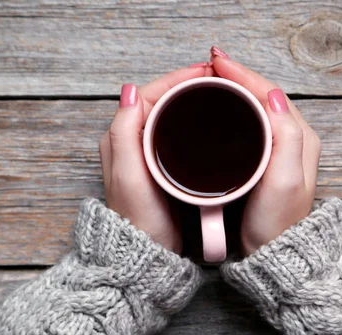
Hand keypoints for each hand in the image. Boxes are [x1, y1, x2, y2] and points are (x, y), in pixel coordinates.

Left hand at [99, 65, 214, 252]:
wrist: (147, 253)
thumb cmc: (138, 219)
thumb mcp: (129, 175)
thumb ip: (125, 132)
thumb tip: (129, 90)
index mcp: (120, 137)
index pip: (150, 93)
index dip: (178, 79)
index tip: (206, 73)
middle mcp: (132, 141)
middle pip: (162, 100)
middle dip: (189, 86)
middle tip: (218, 80)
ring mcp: (148, 153)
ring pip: (171, 116)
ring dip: (193, 102)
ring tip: (220, 96)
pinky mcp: (163, 166)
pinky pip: (178, 133)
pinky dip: (194, 123)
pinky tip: (212, 125)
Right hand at [211, 51, 320, 254]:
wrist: (274, 253)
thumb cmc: (276, 223)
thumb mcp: (284, 180)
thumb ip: (285, 136)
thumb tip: (273, 96)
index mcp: (301, 138)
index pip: (270, 92)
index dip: (243, 74)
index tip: (217, 63)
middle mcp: (294, 139)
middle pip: (264, 95)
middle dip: (238, 75)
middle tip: (211, 64)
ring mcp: (280, 149)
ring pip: (257, 107)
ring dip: (236, 89)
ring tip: (213, 79)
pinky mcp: (267, 160)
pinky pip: (252, 123)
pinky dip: (235, 109)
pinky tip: (220, 109)